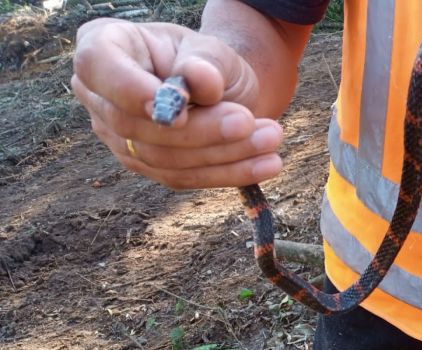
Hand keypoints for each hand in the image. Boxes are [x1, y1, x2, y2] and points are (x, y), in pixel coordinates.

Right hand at [72, 19, 282, 188]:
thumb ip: (203, 62)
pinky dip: (228, 173)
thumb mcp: (212, 49)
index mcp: (104, 47)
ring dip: (222, 155)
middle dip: (199, 130)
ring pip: (162, 159)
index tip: (180, 108)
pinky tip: (266, 164)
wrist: (220, 88)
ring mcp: (118, 137)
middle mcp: (100, 96)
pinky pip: (183, 178)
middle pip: (136, 124)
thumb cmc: (208, 61)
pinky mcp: (147, 166)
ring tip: (271, 138)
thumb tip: (197, 80)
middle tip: (248, 122)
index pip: (98, 66)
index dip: (132, 91)